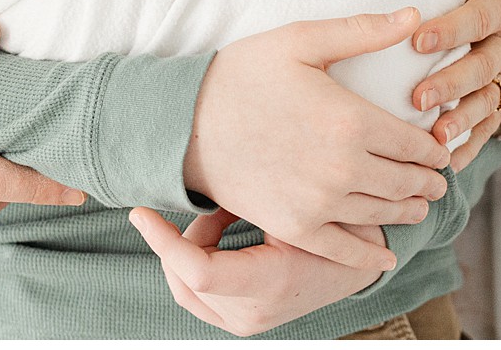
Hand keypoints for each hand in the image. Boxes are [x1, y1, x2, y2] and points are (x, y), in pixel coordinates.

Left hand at [128, 206, 382, 336]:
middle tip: (206, 203)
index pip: (197, 271)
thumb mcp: (296, 206)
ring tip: (221, 215)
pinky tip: (223, 231)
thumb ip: (250, 197)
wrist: (359, 264)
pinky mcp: (242, 321)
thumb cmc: (333, 225)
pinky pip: (198, 295)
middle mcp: (253, 314)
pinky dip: (197, 261)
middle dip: (180, 238)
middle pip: (182, 278)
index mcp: (270, 283)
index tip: (141, 212)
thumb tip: (198, 176)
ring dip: (190, 248)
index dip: (163, 240)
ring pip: (184, 288)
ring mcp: (246, 323)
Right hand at [183, 8, 449, 269]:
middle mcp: (344, 168)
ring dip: (409, 212)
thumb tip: (416, 16)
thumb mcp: (300, 41)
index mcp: (351, 120)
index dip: (434, 150)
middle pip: (407, 183)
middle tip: (438, 182)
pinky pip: (345, 250)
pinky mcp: (295, 227)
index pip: (415, 144)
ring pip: (384, 215)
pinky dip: (370, 257)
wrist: (185, 123)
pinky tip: (384, 257)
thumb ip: (362, 31)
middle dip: (429, 183)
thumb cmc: (241, 74)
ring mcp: (320, 203)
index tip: (440, 151)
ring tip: (419, 207)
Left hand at [400, 0, 500, 165]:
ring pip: (488, 103)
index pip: (474, 20)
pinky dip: (471, 146)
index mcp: (500, 8)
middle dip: (451, 84)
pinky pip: (491, 128)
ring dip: (462, 122)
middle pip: (482, 68)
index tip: (417, 39)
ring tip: (435, 138)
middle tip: (419, 97)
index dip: (448, 30)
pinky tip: (448, 163)